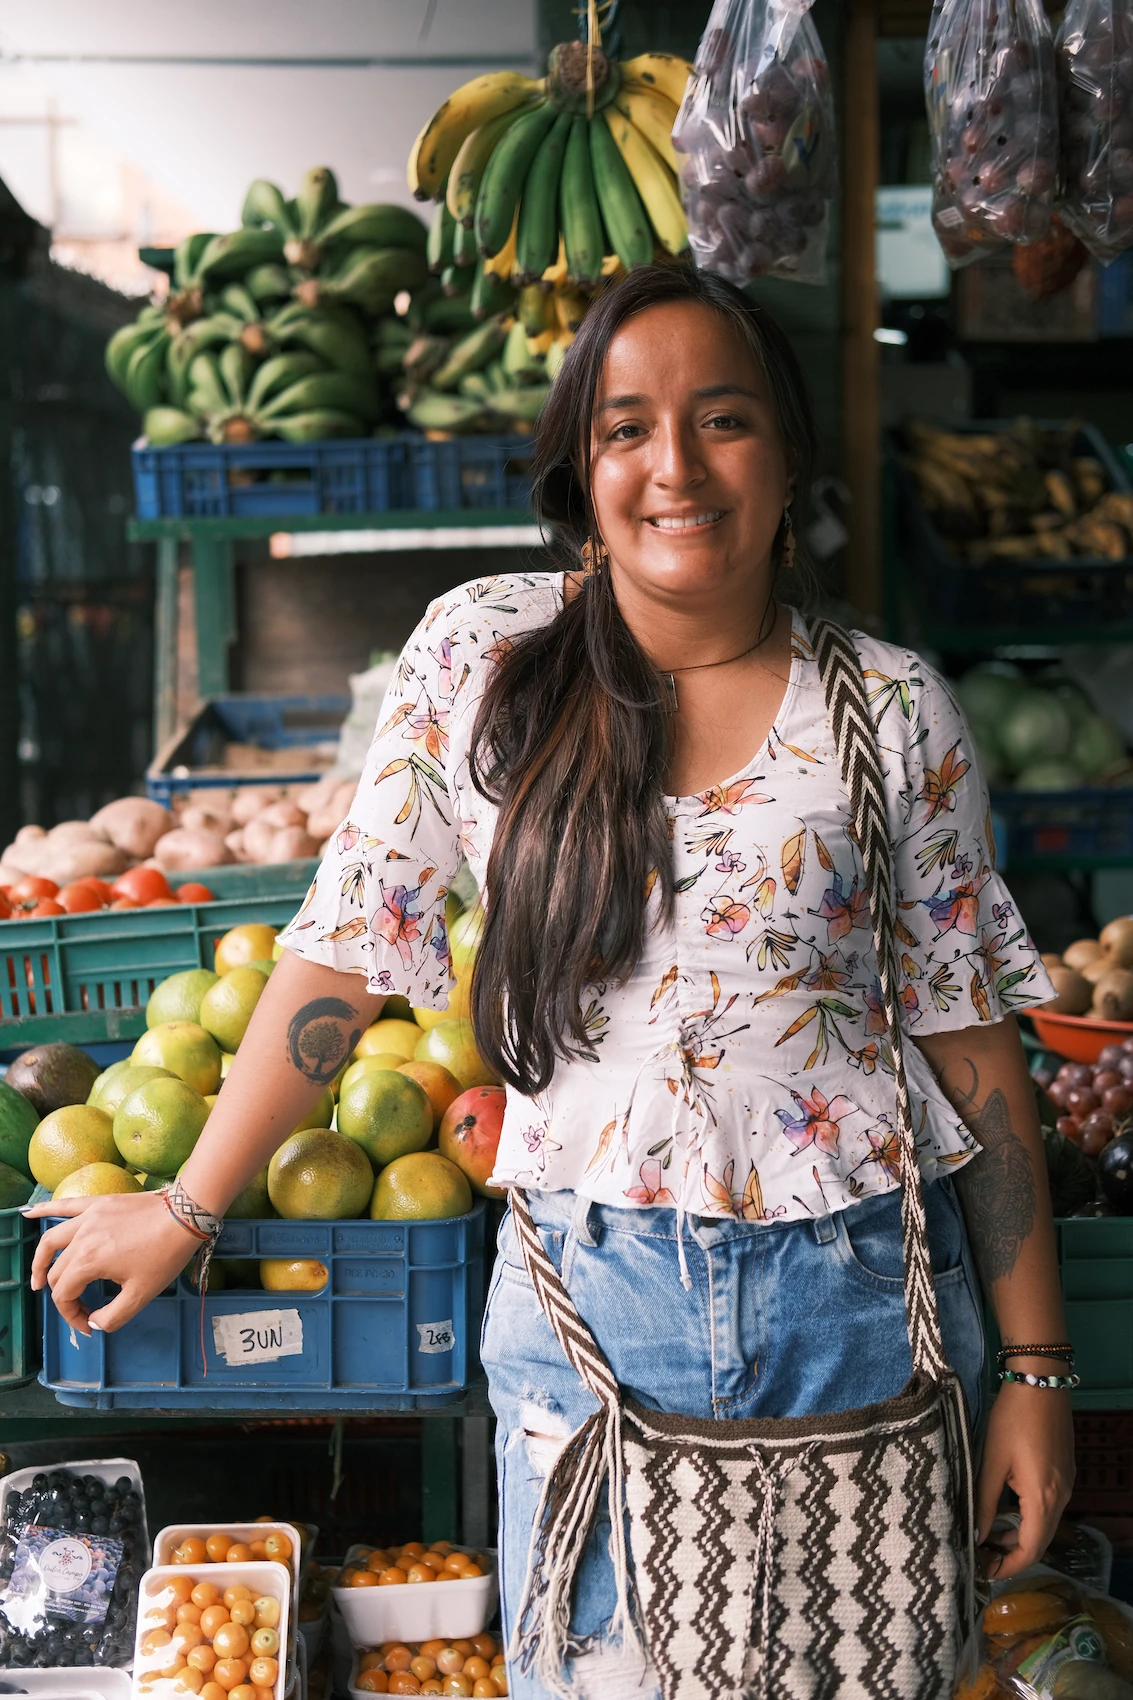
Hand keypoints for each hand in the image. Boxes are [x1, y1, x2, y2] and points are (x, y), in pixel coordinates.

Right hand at [25, 1194, 201, 1334]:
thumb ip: (113, 1316)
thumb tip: (94, 1322)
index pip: (64, 1294)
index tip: (88, 1325)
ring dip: (41, 1261)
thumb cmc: (165, 1255)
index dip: (71, 1315)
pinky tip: (28, 1212)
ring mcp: (88, 1217)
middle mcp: (81, 1238)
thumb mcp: (141, 1294)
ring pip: (52, 1240)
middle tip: (78, 1307)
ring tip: (38, 1278)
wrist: (185, 1215)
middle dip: (64, 1295)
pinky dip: (44, 1209)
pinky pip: (65, 1205)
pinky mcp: (98, 1203)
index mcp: (88, 1262)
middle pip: (58, 1271)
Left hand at [975, 1380, 1074, 1577]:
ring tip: (990, 1533)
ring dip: (1020, 1533)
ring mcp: (1066, 1484)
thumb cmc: (1012, 1421)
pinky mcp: (1063, 1471)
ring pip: (1044, 1522)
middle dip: (1012, 1552)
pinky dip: (1028, 1516)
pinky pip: (1048, 1505)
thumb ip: (985, 1502)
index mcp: (1043, 1500)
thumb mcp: (992, 1462)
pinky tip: (1007, 1509)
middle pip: (1040, 1540)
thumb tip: (978, 1537)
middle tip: (983, 1554)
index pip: (1031, 1549)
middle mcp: (1061, 1497)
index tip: (986, 1571)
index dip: (1009, 1565)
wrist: (1040, 1382)